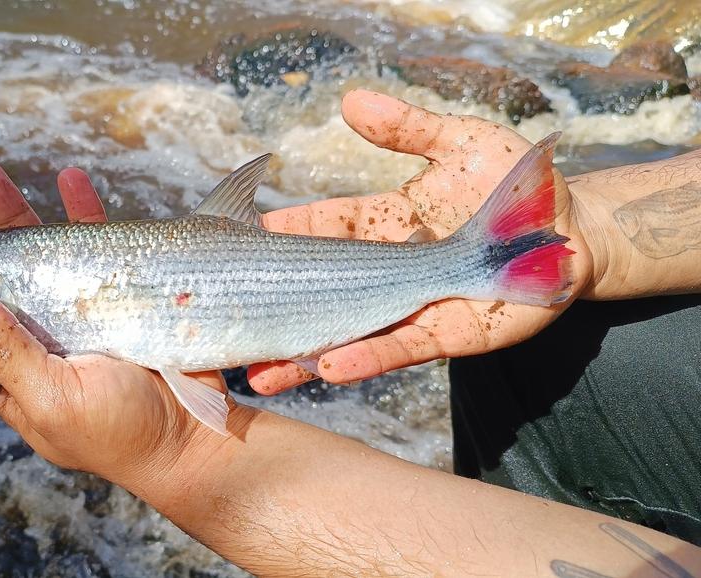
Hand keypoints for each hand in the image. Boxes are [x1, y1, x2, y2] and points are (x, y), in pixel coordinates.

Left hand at [0, 164, 237, 487]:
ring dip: (12, 209)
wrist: (193, 436)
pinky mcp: (113, 293)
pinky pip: (92, 244)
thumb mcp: (48, 396)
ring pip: (32, 251)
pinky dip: (82, 211)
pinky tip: (71, 179)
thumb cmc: (117, 433)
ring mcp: (71, 312)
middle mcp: (30, 337)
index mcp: (1, 372)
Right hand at [248, 89, 595, 393]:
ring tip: (259, 370)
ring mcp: (412, 306)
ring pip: (347, 333)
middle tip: (230, 320)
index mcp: (381, 226)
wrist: (572, 230)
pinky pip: (399, 348)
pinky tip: (328, 367)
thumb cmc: (514, 185)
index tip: (243, 237)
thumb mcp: (458, 143)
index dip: (283, 234)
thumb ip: (405, 127)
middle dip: (276, 309)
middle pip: (321, 291)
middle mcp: (387, 272)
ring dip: (302, 354)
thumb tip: (351, 101)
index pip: (320, 229)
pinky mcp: (446, 334)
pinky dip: (365, 358)